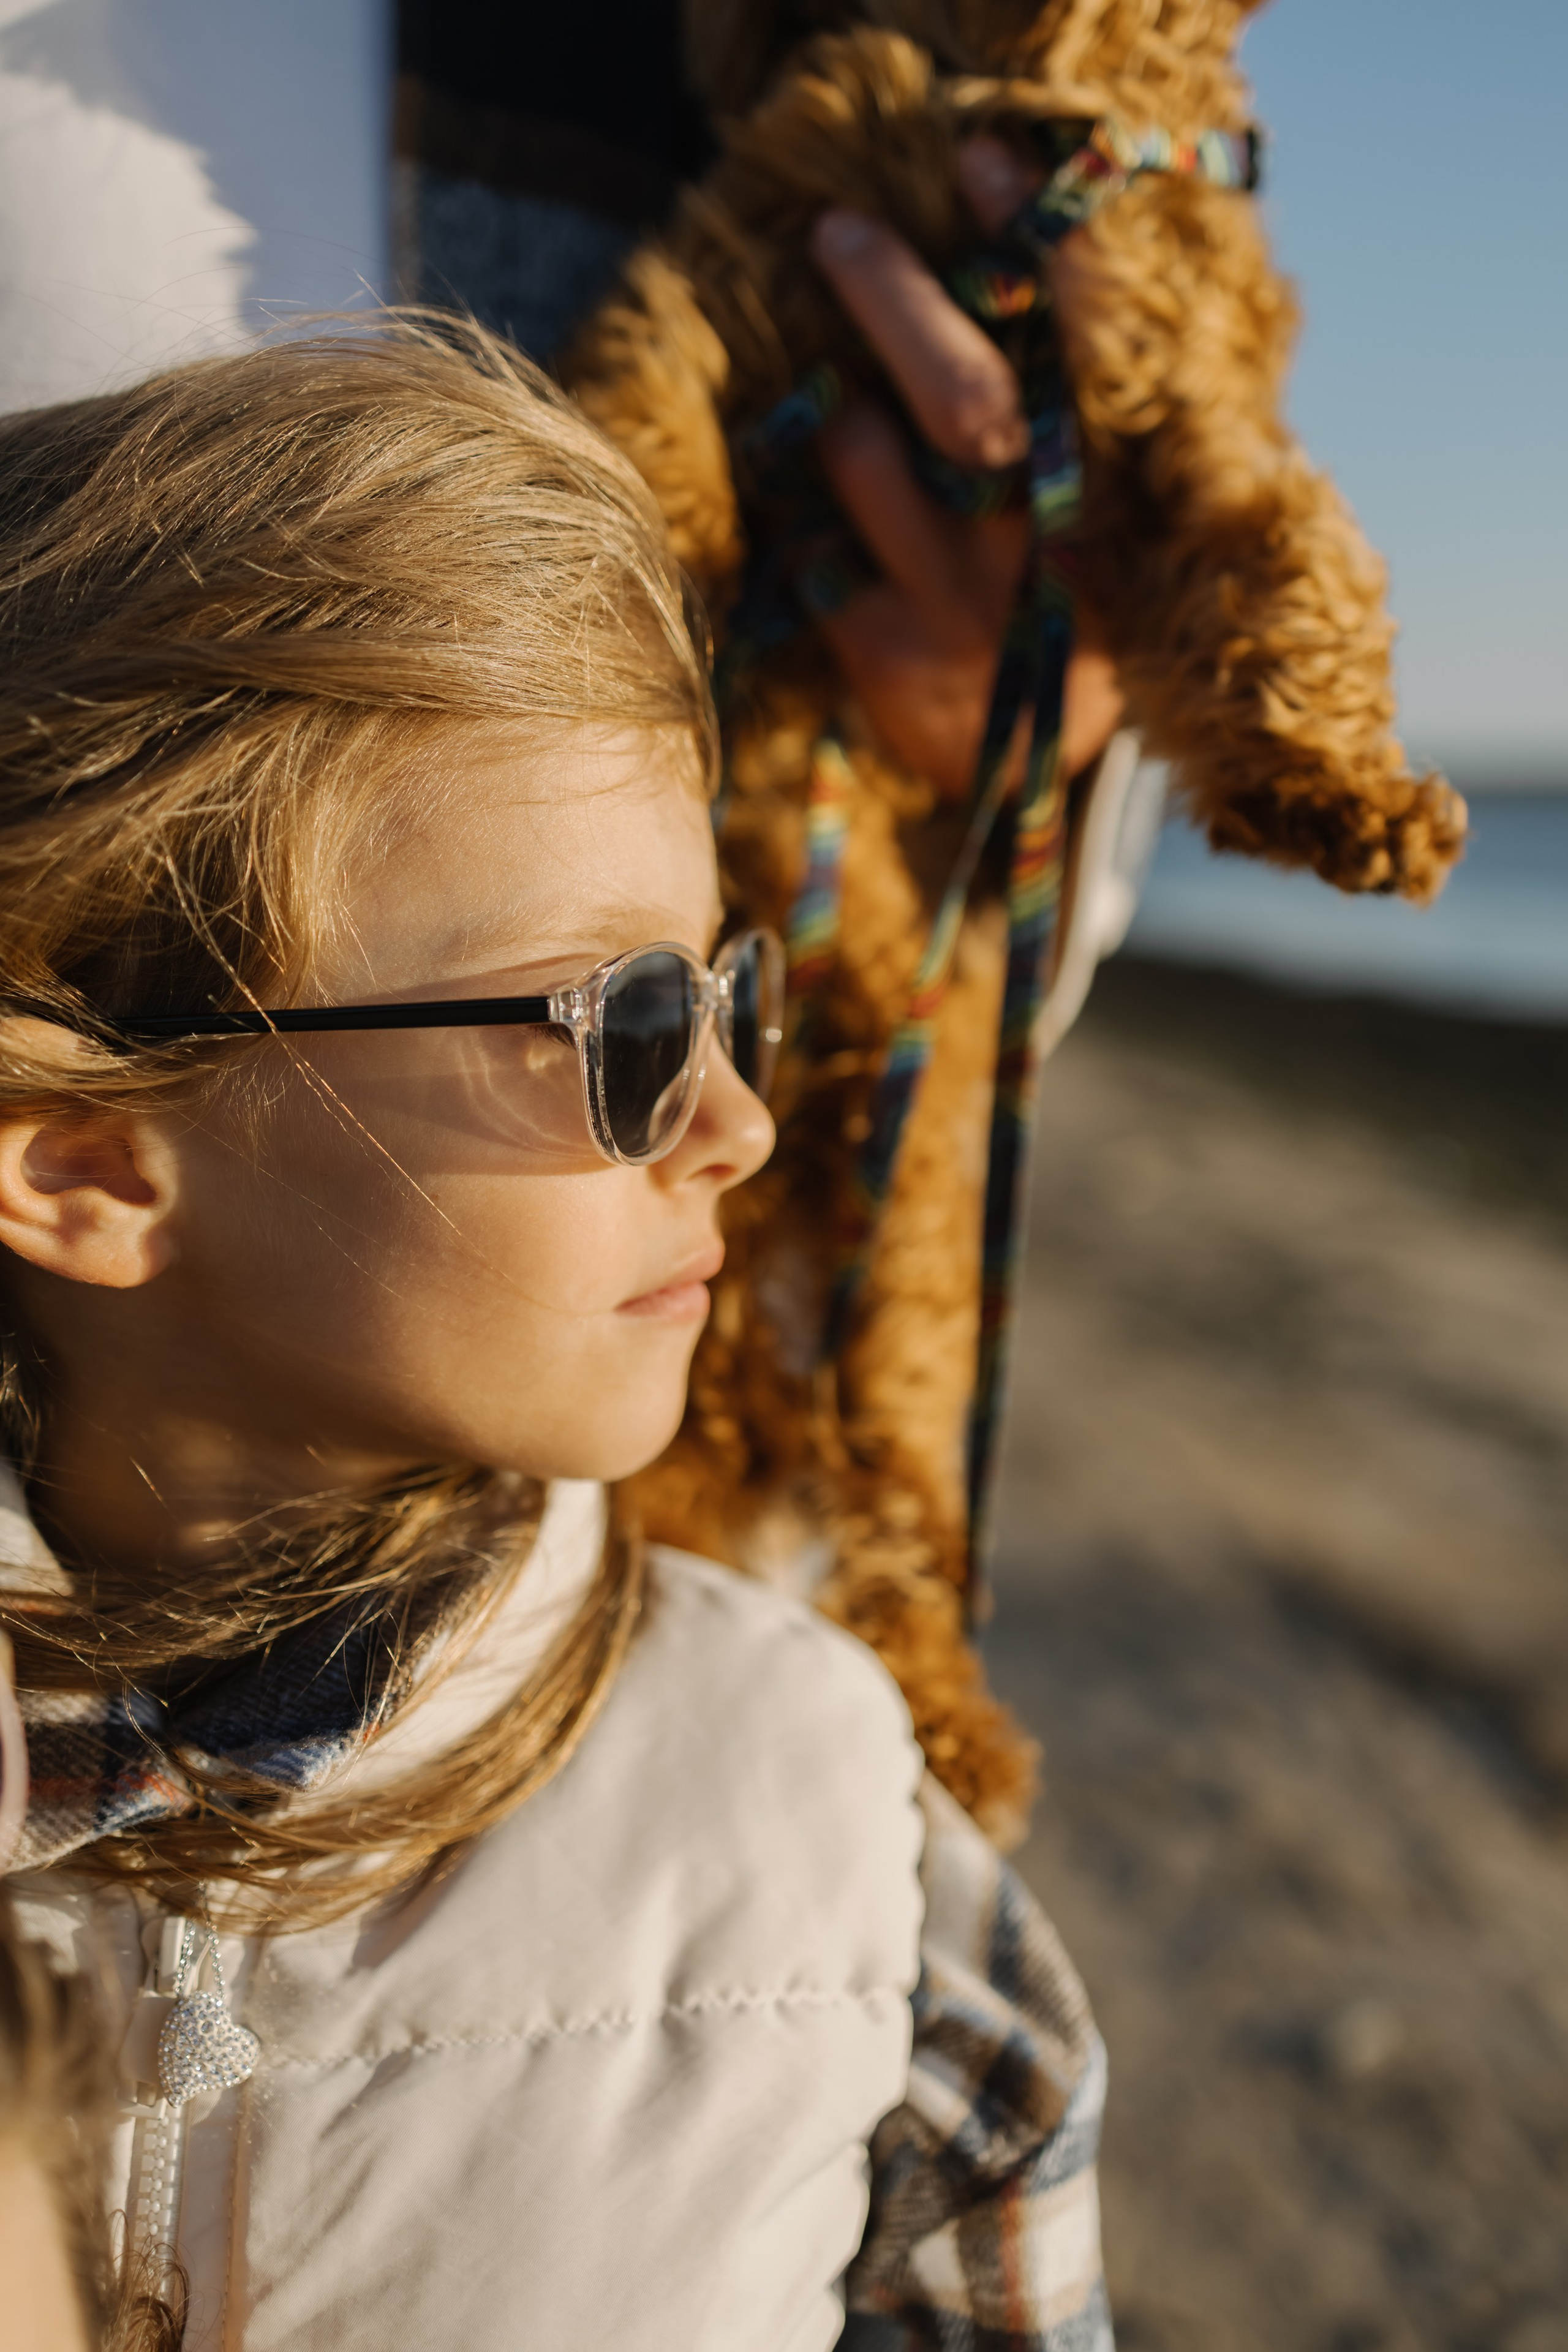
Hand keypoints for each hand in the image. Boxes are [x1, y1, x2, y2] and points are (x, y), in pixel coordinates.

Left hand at [807, 139, 1123, 799]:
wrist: (1041, 759)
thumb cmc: (1064, 582)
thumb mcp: (1096, 496)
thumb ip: (1069, 396)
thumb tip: (1010, 256)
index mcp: (1112, 489)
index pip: (1086, 346)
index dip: (1038, 246)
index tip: (978, 159)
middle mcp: (1045, 543)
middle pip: (964, 401)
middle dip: (896, 300)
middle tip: (838, 230)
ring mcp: (965, 606)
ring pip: (868, 461)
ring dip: (838, 418)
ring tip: (843, 420)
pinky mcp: (891, 655)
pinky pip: (814, 546)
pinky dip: (807, 518)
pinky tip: (825, 523)